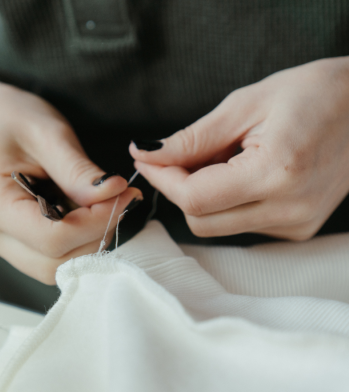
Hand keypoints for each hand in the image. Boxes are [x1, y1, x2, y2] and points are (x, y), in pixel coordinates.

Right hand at [0, 78, 140, 283]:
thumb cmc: (10, 119)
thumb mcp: (48, 133)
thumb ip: (79, 171)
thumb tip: (115, 194)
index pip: (52, 238)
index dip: (96, 223)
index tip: (124, 196)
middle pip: (54, 263)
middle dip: (96, 236)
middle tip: (120, 200)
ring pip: (54, 267)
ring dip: (88, 242)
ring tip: (104, 205)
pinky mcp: (9, 245)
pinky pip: (49, 257)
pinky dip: (76, 241)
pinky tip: (84, 212)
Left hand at [130, 57, 348, 240]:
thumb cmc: (313, 94)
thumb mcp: (246, 105)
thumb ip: (192, 138)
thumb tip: (146, 155)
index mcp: (277, 173)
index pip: (195, 199)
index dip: (163, 180)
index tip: (147, 160)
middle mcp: (288, 209)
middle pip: (200, 221)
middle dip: (178, 189)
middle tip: (180, 156)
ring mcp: (295, 224)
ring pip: (216, 226)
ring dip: (202, 195)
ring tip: (222, 158)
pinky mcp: (296, 229)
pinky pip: (239, 224)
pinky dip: (225, 201)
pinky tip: (240, 173)